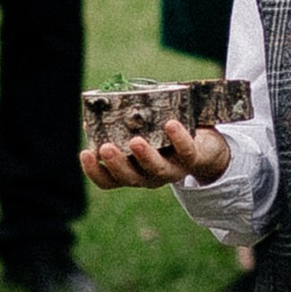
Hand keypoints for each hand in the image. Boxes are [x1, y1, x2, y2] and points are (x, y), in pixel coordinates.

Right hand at [82, 116, 230, 189]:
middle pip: (130, 178)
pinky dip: (178, 139)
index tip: (85, 153)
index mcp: (133, 171)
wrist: (205, 147)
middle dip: (116, 164)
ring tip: (135, 141)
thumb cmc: (163, 136)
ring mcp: (172, 170)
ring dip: (144, 156)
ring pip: (157, 170)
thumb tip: (94, 111)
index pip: (109, 180)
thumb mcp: (140, 131)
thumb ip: (120, 124)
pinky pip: (185, 151)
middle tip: (105, 148)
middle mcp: (149, 176)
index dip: (94, 171)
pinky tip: (170, 124)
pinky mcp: (192, 159)